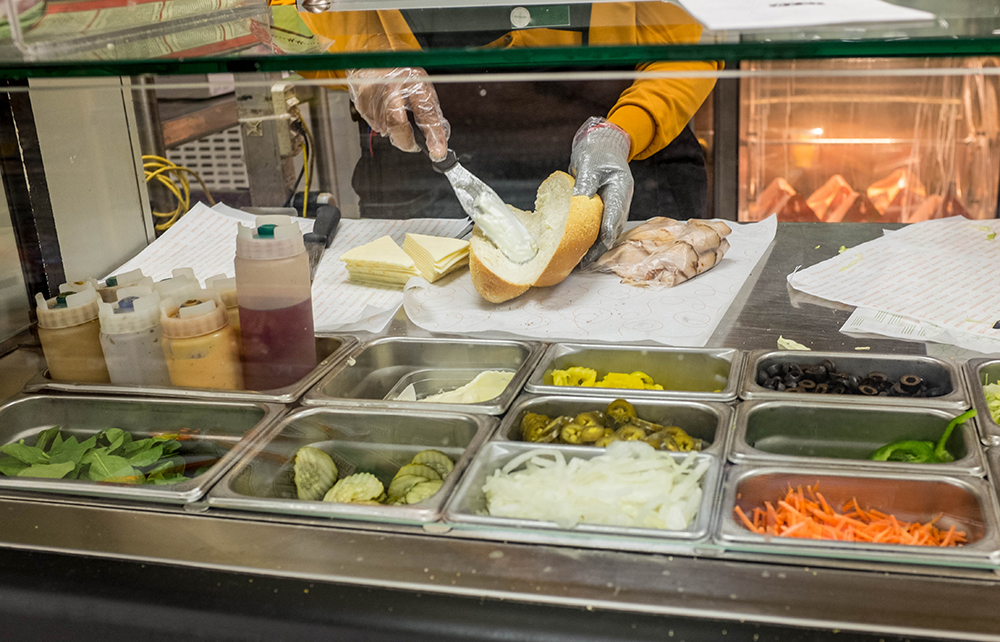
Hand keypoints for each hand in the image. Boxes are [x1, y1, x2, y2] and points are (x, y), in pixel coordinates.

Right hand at [346, 67, 449, 160]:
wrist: (375, 53)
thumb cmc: (401, 69)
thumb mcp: (422, 84)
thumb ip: (429, 110)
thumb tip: (437, 139)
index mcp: (412, 80)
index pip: (426, 112)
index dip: (433, 134)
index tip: (438, 151)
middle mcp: (390, 85)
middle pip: (397, 125)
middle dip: (406, 141)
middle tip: (413, 145)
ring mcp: (372, 93)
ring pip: (384, 128)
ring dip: (393, 130)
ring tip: (397, 114)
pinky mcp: (361, 100)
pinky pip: (374, 124)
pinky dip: (382, 123)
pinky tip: (384, 109)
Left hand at [569, 117, 633, 265]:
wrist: (603, 145)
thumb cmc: (596, 152)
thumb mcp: (588, 165)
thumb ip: (584, 184)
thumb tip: (578, 203)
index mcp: (620, 188)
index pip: (614, 216)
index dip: (605, 234)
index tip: (596, 248)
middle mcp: (621, 200)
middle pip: (612, 229)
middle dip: (599, 248)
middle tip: (584, 263)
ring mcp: (615, 206)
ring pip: (607, 231)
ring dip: (595, 247)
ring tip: (581, 262)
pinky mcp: (606, 209)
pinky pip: (600, 227)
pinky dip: (592, 238)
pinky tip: (580, 249)